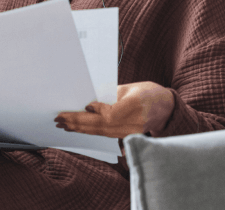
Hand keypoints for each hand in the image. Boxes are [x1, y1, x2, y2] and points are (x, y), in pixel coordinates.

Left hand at [54, 82, 173, 138]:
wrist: (165, 107)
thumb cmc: (148, 92)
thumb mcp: (130, 87)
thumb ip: (111, 95)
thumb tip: (90, 102)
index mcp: (134, 105)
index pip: (111, 114)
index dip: (97, 112)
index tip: (85, 106)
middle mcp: (131, 122)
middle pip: (100, 125)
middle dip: (78, 122)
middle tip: (59, 119)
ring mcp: (129, 132)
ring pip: (100, 132)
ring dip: (80, 128)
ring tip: (64, 124)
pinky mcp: (126, 136)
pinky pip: (104, 134)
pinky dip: (90, 131)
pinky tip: (78, 128)